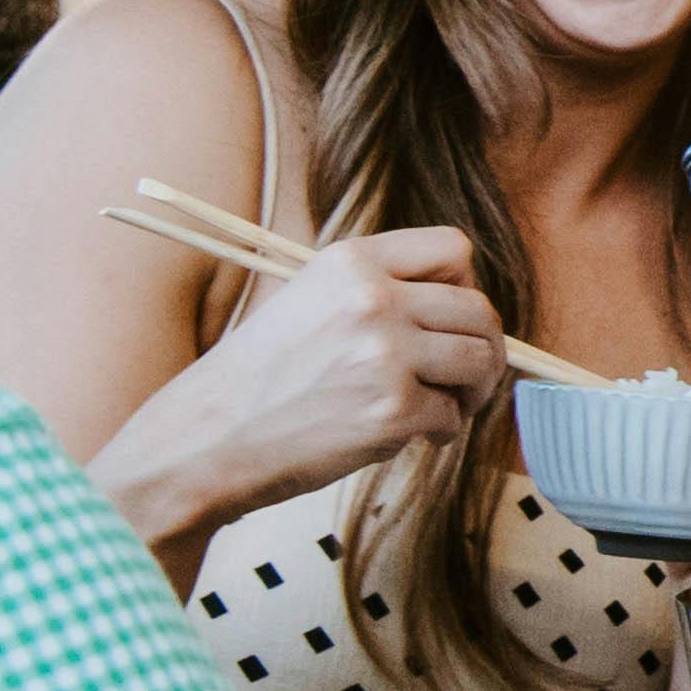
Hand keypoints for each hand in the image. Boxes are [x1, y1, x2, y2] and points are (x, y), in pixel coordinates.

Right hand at [102, 225, 508, 553]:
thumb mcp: (308, 302)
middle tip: (468, 377)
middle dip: (485, 347)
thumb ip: (376, 292)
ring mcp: (386, 354)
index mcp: (351, 262)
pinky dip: (441, 431)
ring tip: (443, 408)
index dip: (465, 286)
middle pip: (479, 310)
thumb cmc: (257, 380)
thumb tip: (458, 306)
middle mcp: (372, 298)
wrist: (205, 441)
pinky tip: (410, 436)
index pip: (453, 249)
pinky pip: (452, 416)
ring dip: (472, 391)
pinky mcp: (393, 410)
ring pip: (479, 361)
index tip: (453, 317)